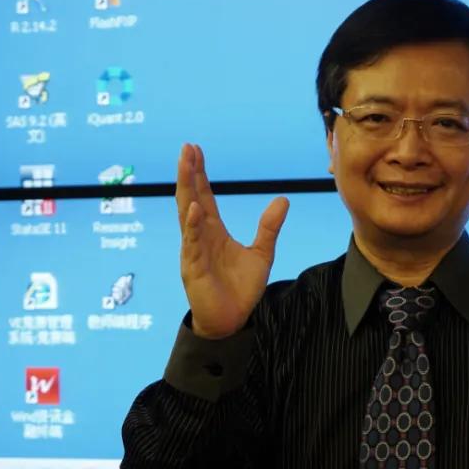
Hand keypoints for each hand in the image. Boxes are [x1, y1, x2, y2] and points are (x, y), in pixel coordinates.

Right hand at [175, 143, 288, 338]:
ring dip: (186, 189)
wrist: (231, 321)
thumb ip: (269, 227)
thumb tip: (282, 199)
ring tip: (185, 165)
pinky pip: (192, 244)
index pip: (204, 197)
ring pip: (187, 215)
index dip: (200, 174)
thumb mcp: (261, 253)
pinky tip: (194, 207)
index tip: (196, 150)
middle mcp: (200, 237)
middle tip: (187, 147)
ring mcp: (193, 251)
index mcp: (214, 232)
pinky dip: (193, 226)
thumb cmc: (241, 289)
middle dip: (189, 173)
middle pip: (192, 198)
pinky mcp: (193, 268)